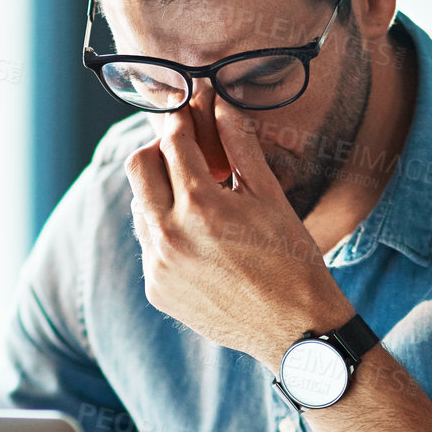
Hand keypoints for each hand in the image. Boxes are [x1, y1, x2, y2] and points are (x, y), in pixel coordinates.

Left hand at [126, 94, 352, 368]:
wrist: (294, 328)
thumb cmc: (291, 258)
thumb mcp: (269, 195)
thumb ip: (238, 145)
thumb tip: (220, 102)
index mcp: (200, 205)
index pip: (170, 141)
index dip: (179, 120)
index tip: (186, 114)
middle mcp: (169, 234)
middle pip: (138, 167)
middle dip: (159, 152)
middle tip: (185, 155)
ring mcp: (158, 266)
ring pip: (139, 207)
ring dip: (161, 194)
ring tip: (198, 202)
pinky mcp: (156, 290)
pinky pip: (148, 245)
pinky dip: (166, 233)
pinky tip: (199, 241)